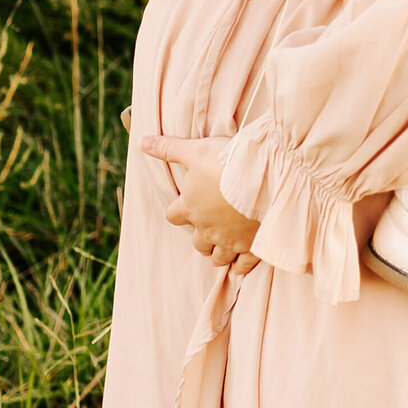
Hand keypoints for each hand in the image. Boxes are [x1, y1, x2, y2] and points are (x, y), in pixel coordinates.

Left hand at [141, 133, 261, 270]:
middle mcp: (206, 229)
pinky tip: (243, 264)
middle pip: (197, 242)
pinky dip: (242, 265)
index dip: (178, 210)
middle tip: (210, 226)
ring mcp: (229, 240)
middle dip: (202, 237)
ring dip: (219, 252)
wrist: (264, 176)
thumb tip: (143, 143)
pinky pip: (243, 264)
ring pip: (218, 256)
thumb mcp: (195, 150)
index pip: (173, 216)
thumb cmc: (226, 161)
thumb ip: (168, 148)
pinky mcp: (251, 246)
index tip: (187, 204)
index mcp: (190, 207)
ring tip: (225, 246)